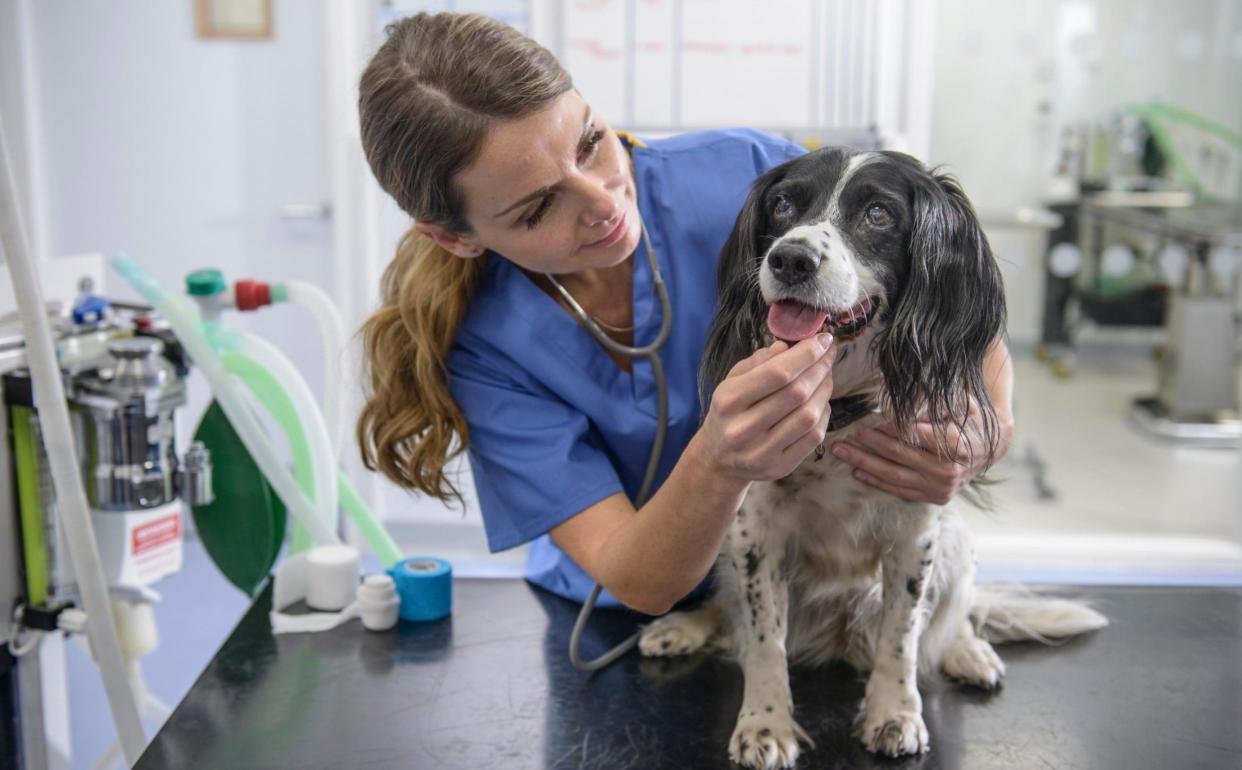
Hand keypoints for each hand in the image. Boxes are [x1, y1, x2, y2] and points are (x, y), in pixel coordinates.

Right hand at [698, 333, 836, 482]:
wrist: (717, 459)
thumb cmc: (729, 412)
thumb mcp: (732, 381)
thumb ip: (759, 362)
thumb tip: (790, 347)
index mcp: (729, 400)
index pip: (777, 373)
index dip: (807, 354)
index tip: (824, 339)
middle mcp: (743, 428)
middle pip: (797, 393)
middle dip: (820, 368)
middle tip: (829, 354)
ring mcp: (761, 452)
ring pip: (809, 415)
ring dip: (825, 390)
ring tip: (826, 375)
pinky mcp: (779, 467)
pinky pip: (813, 437)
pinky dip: (823, 414)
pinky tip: (821, 401)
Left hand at [830, 399, 1012, 504]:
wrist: (989, 450)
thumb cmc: (969, 421)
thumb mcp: (959, 404)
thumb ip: (932, 406)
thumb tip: (901, 407)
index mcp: (955, 444)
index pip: (912, 435)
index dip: (887, 428)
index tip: (865, 421)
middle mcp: (947, 470)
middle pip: (899, 456)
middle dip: (868, 445)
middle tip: (844, 436)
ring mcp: (941, 488)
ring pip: (894, 476)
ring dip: (865, 464)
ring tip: (842, 452)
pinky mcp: (935, 498)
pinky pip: (900, 491)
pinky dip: (877, 482)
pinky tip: (857, 472)